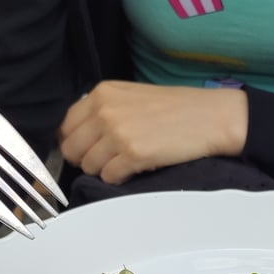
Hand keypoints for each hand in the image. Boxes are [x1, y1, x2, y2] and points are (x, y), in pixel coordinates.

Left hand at [57, 81, 247, 183]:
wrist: (208, 118)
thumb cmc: (175, 110)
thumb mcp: (131, 97)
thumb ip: (104, 110)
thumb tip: (83, 136)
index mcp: (102, 94)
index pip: (65, 126)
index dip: (75, 143)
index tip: (88, 150)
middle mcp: (105, 111)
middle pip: (72, 149)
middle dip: (86, 160)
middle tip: (107, 162)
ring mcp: (118, 134)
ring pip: (89, 166)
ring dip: (104, 171)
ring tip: (126, 164)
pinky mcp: (133, 155)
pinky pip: (109, 177)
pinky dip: (119, 179)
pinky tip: (135, 170)